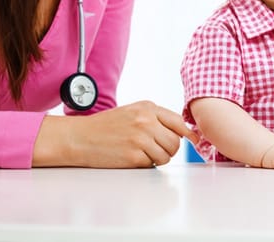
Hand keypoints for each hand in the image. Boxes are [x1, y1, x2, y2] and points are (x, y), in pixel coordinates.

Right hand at [33, 100, 196, 167]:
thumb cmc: (105, 126)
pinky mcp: (134, 155)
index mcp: (147, 108)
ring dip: (158, 158)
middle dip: (169, 149)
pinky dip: (146, 164)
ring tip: (141, 153)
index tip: (194, 140)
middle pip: (175, 141)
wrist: (79, 138)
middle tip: (155, 150)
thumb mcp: (132, 112)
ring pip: (167, 155)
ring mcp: (141, 138)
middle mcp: (146, 121)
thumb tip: (183, 131)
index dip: (188, 133)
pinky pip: (152, 164)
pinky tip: (132, 157)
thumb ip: (156, 118)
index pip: (178, 122)